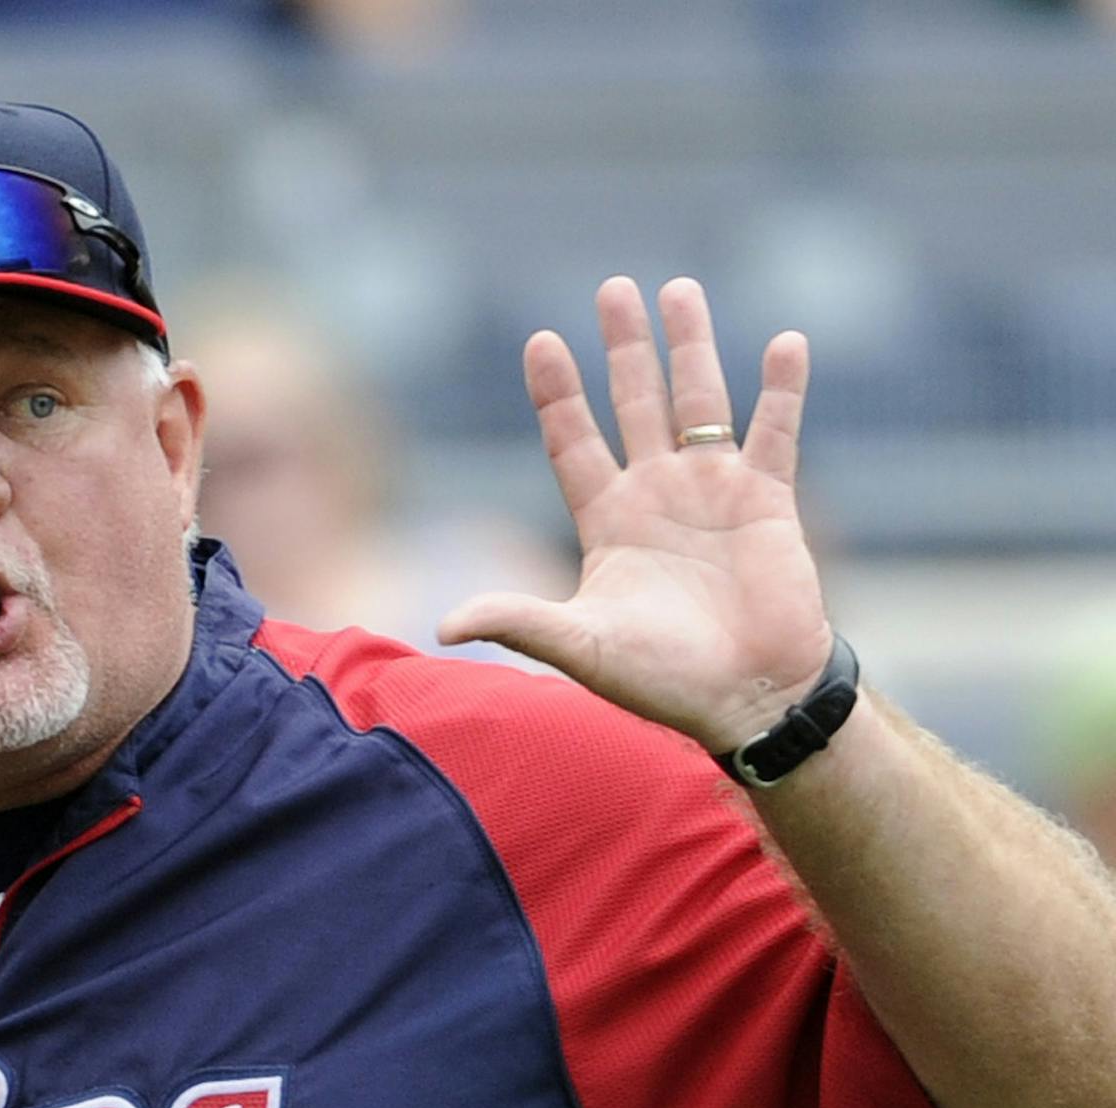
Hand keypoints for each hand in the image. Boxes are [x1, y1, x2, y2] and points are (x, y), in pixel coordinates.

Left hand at [439, 276, 836, 754]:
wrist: (745, 698)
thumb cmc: (661, 679)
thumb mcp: (580, 646)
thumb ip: (518, 621)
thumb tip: (442, 625)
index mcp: (608, 521)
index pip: (574, 442)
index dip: (558, 394)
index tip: (540, 341)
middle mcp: (658, 495)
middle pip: (635, 403)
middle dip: (624, 348)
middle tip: (613, 289)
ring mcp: (714, 491)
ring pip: (700, 401)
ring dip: (692, 346)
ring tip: (678, 289)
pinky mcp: (768, 500)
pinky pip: (776, 431)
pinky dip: (782, 389)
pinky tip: (785, 342)